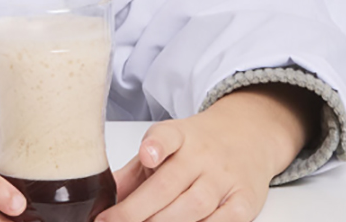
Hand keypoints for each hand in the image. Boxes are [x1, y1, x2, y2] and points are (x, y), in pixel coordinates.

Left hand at [97, 85, 316, 221]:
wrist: (248, 136)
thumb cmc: (198, 146)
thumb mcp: (163, 148)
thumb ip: (132, 175)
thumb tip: (98, 201)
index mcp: (180, 136)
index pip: (167, 137)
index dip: (156, 146)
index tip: (146, 155)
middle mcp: (203, 156)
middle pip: (168, 185)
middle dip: (137, 211)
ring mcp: (225, 179)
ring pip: (194, 207)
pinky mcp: (245, 201)